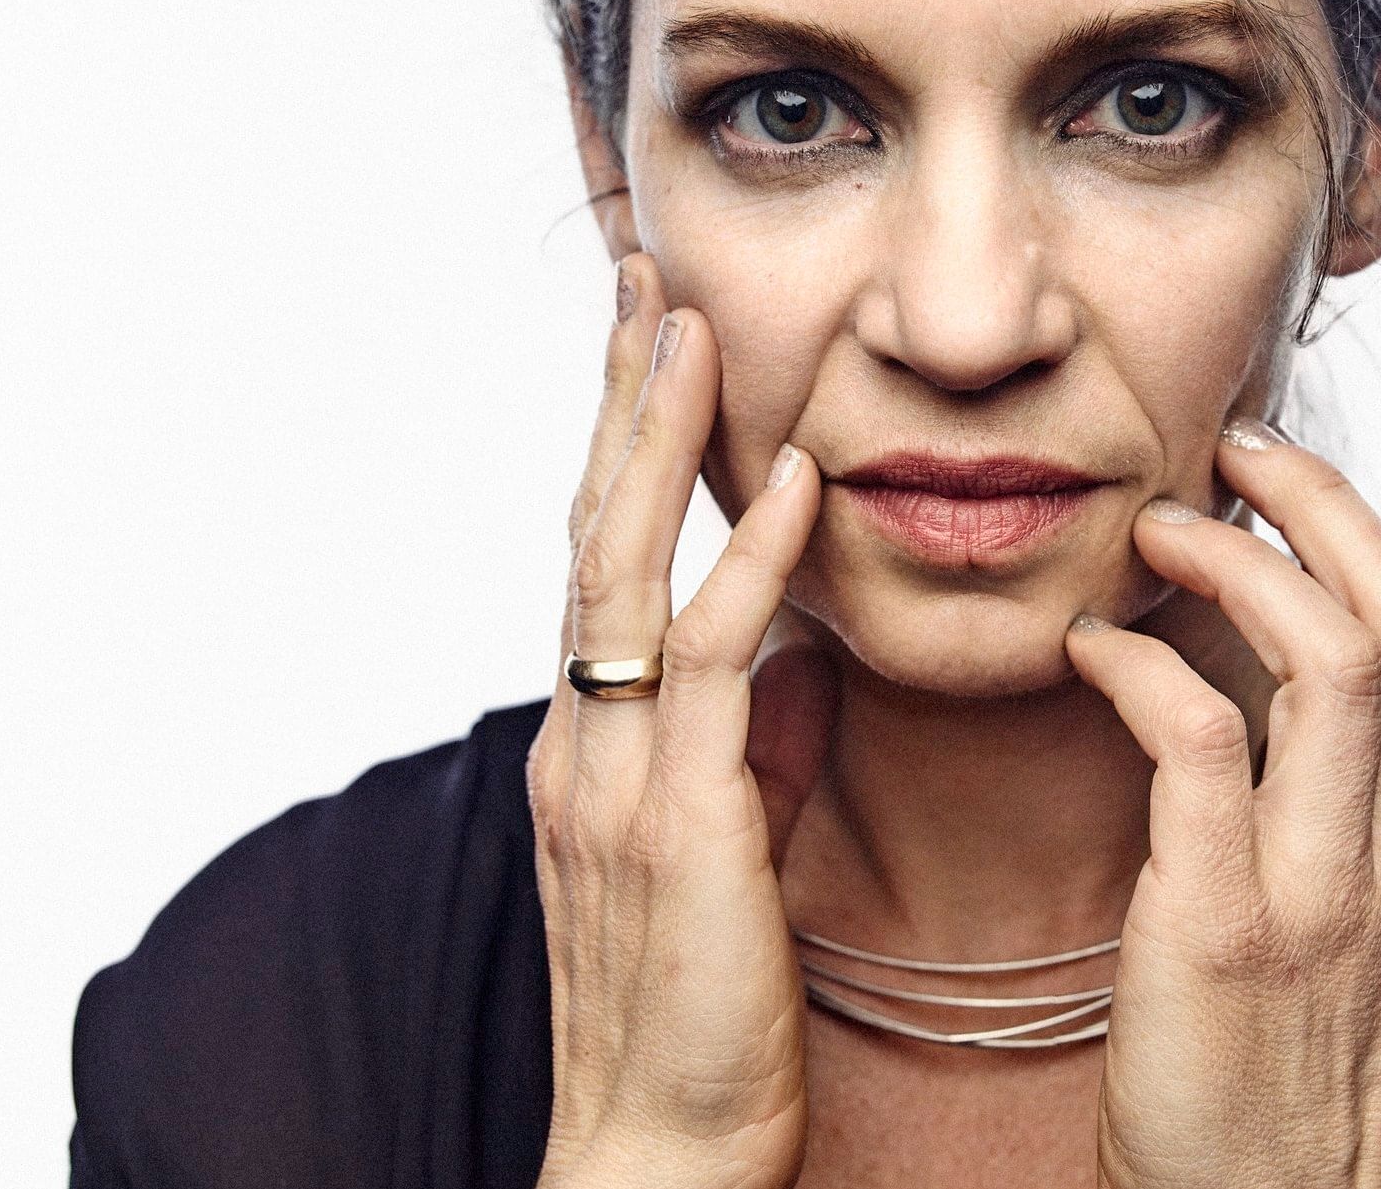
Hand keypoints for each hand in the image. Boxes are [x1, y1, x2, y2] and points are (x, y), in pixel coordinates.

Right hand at [527, 255, 836, 1188]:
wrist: (656, 1152)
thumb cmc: (699, 1008)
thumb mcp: (726, 848)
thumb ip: (749, 745)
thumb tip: (795, 659)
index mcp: (595, 741)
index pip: (603, 558)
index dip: (624, 442)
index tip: (652, 338)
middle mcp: (585, 739)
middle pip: (592, 532)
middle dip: (618, 400)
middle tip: (642, 279)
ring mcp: (617, 777)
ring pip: (627, 572)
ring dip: (658, 440)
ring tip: (686, 322)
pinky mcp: (680, 826)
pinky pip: (712, 669)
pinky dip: (749, 566)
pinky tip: (793, 484)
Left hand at [1065, 420, 1380, 1188]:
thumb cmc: (1279, 1076)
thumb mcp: (1356, 937)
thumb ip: (1342, 817)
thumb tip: (1282, 698)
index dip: (1350, 524)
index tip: (1273, 476)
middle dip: (1311, 500)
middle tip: (1221, 455)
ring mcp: (1327, 890)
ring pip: (1323, 652)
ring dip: (1229, 559)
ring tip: (1150, 533)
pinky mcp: (1225, 928)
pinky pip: (1198, 737)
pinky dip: (1141, 661)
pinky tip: (1090, 647)